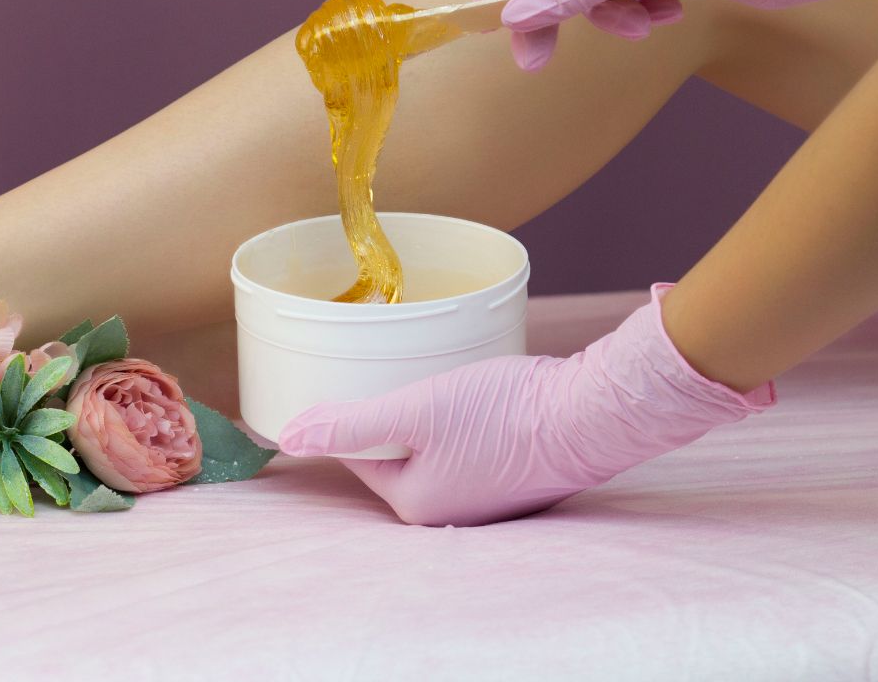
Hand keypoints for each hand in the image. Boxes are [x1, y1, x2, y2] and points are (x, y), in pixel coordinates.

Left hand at [276, 284, 776, 526]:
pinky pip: (467, 447)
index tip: (350, 372)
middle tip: (392, 366)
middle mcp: (446, 511)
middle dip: (391, 412)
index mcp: (413, 502)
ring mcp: (483, 497)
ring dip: (427, 415)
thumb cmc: (504, 413)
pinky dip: (462, 421)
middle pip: (396, 452)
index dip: (351, 410)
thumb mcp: (416, 410)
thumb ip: (351, 424)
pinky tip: (472, 394)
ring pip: (433, 447)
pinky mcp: (512, 475)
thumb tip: (286, 438)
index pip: (358, 453)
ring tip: (433, 375)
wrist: (591, 415)